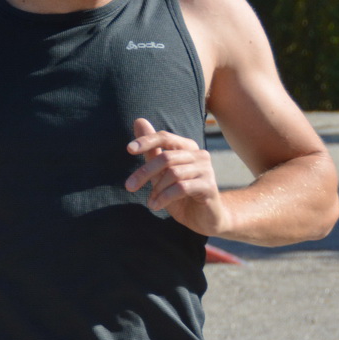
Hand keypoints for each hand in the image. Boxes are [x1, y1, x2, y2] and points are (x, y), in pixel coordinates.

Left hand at [125, 117, 228, 235]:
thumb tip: (139, 120)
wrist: (204, 218)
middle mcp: (200, 155)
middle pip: (166, 157)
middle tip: (129, 186)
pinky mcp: (209, 186)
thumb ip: (152, 150)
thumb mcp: (161, 173)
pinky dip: (164, 197)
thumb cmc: (180, 194)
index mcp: (187, 148)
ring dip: (156, 189)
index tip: (129, 149)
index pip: (165, 137)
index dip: (147, 141)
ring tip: (151, 201)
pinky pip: (181, 187)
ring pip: (173, 173)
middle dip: (145, 172)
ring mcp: (207, 170)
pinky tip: (155, 206)